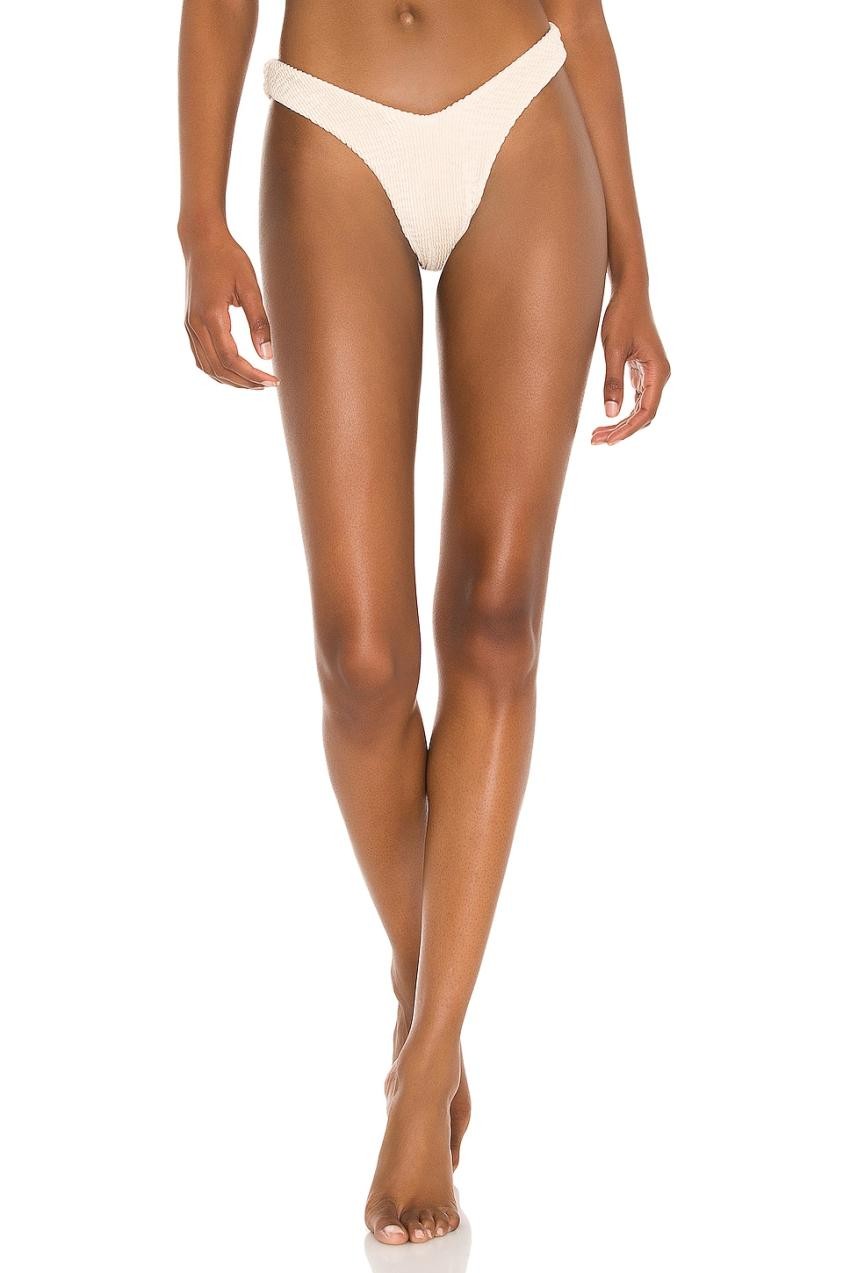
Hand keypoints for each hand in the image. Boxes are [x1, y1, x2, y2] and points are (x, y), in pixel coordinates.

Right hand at [181, 226, 278, 389]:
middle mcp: (195, 325)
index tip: (273, 380)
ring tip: (254, 383)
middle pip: (218, 368)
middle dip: (244, 382)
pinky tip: (235, 372)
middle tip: (268, 385)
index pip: (231, 359)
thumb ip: (259, 321)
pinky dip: (218, 370)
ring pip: (208, 367)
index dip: (252, 375)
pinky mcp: (190, 324)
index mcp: (211, 316)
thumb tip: (267, 355)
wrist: (201, 241)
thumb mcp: (250, 286)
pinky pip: (201, 358)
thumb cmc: (228, 258)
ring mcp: (189, 326)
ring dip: (231, 380)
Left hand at [591, 285, 669, 444]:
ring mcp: (652, 374)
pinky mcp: (643, 371)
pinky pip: (636, 399)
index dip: (627, 429)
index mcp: (658, 371)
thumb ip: (612, 382)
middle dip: (621, 430)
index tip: (608, 440)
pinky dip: (622, 410)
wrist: (629, 293)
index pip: (646, 411)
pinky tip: (606, 419)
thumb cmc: (622, 316)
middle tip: (596, 440)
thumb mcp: (613, 349)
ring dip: (621, 423)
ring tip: (597, 434)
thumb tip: (610, 413)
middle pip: (644, 414)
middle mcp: (659, 375)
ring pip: (639, 408)